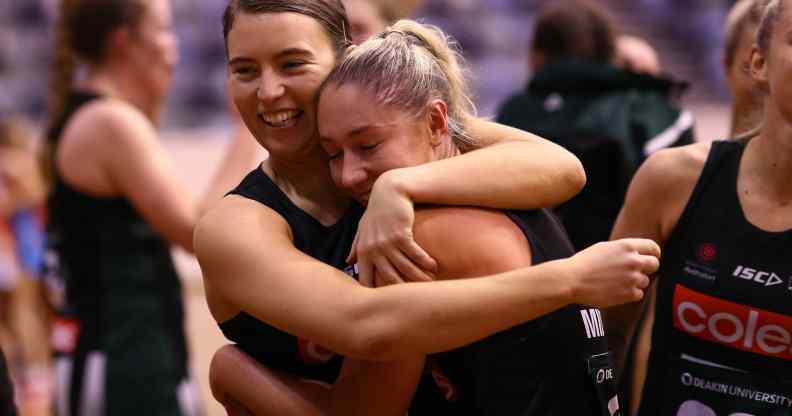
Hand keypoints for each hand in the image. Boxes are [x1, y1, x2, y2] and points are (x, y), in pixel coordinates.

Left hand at [349, 170, 437, 286]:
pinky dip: (425, 262)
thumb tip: (347, 262)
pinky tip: (434, 266)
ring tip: (430, 283)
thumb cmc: (376, 211)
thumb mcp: (363, 229)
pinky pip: (415, 254)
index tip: (388, 303)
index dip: (376, 293)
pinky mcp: (401, 235)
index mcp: (364, 251)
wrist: (389, 191)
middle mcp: (374, 250)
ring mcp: (387, 243)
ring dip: (420, 277)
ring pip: (405, 268)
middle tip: (417, 296)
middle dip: (404, 289)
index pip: (367, 279)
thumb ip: (357, 246)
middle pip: (390, 278)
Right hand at [564, 238, 660, 307]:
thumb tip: (637, 254)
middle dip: (647, 268)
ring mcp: (632, 278)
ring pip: (645, 281)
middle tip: (635, 271)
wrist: (573, 280)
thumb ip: (624, 250)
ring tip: (618, 282)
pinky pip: (639, 294)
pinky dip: (630, 293)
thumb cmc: (585, 263)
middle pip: (654, 264)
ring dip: (635, 282)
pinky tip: (616, 290)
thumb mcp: (605, 248)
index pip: (653, 247)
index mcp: (627, 246)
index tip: (650, 257)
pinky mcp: (629, 294)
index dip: (653, 253)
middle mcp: (633, 261)